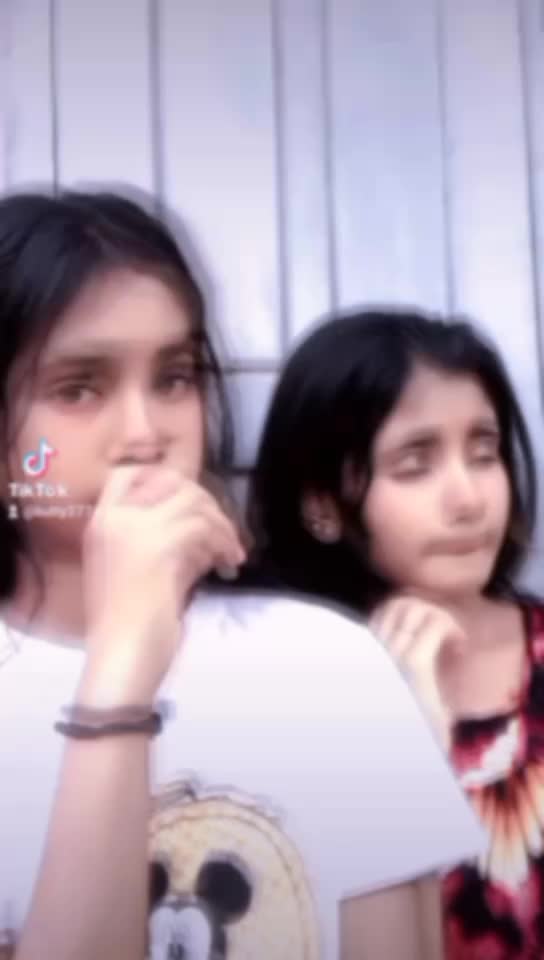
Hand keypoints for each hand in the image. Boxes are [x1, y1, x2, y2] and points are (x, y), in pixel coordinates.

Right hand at [78, 465, 245, 705]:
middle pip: (172, 482)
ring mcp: (135, 531)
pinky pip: (202, 527)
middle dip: (206, 503)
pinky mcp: (160, 548)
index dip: (163, 479)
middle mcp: (114, 520)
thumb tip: (204, 534)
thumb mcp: (143, 573)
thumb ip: (167, 546)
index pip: (125, 475)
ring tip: (232, 554)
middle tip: (224, 532)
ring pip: (192, 501)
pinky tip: (228, 565)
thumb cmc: (129, 627)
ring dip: (221, 524)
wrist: (120, 660)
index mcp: (101, 525)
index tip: (190, 502)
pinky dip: (223, 542)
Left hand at [369, 594, 465, 749]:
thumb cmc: (411, 735)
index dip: (452, 625)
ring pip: (392, 607)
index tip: (460, 645)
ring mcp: (371, 647)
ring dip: (414, 613)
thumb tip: (455, 682)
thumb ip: (445, 702)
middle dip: (435, 613)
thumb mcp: (437, 723)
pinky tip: (405, 637)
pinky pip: (377, 618)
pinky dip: (393, 618)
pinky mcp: (360, 648)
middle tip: (446, 634)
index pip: (434, 621)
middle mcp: (388, 651)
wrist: (363, 742)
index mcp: (412, 666)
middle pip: (412, 606)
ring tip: (426, 631)